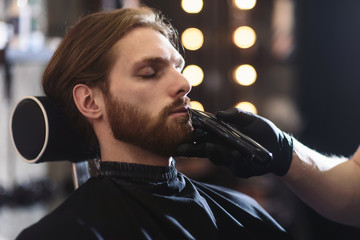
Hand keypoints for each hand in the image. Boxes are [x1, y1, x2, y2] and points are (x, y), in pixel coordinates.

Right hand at [176, 108, 292, 177]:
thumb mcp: (250, 119)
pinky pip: (236, 166)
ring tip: (212, 147)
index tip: (181, 133)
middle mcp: (222, 149)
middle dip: (192, 150)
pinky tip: (235, 154)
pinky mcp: (241, 169)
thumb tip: (219, 114)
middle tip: (182, 148)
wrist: (279, 147)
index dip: (191, 136)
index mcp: (221, 136)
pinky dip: (235, 160)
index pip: (202, 136)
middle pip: (203, 150)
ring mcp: (230, 160)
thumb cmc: (263, 130)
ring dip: (213, 153)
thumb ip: (236, 115)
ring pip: (217, 159)